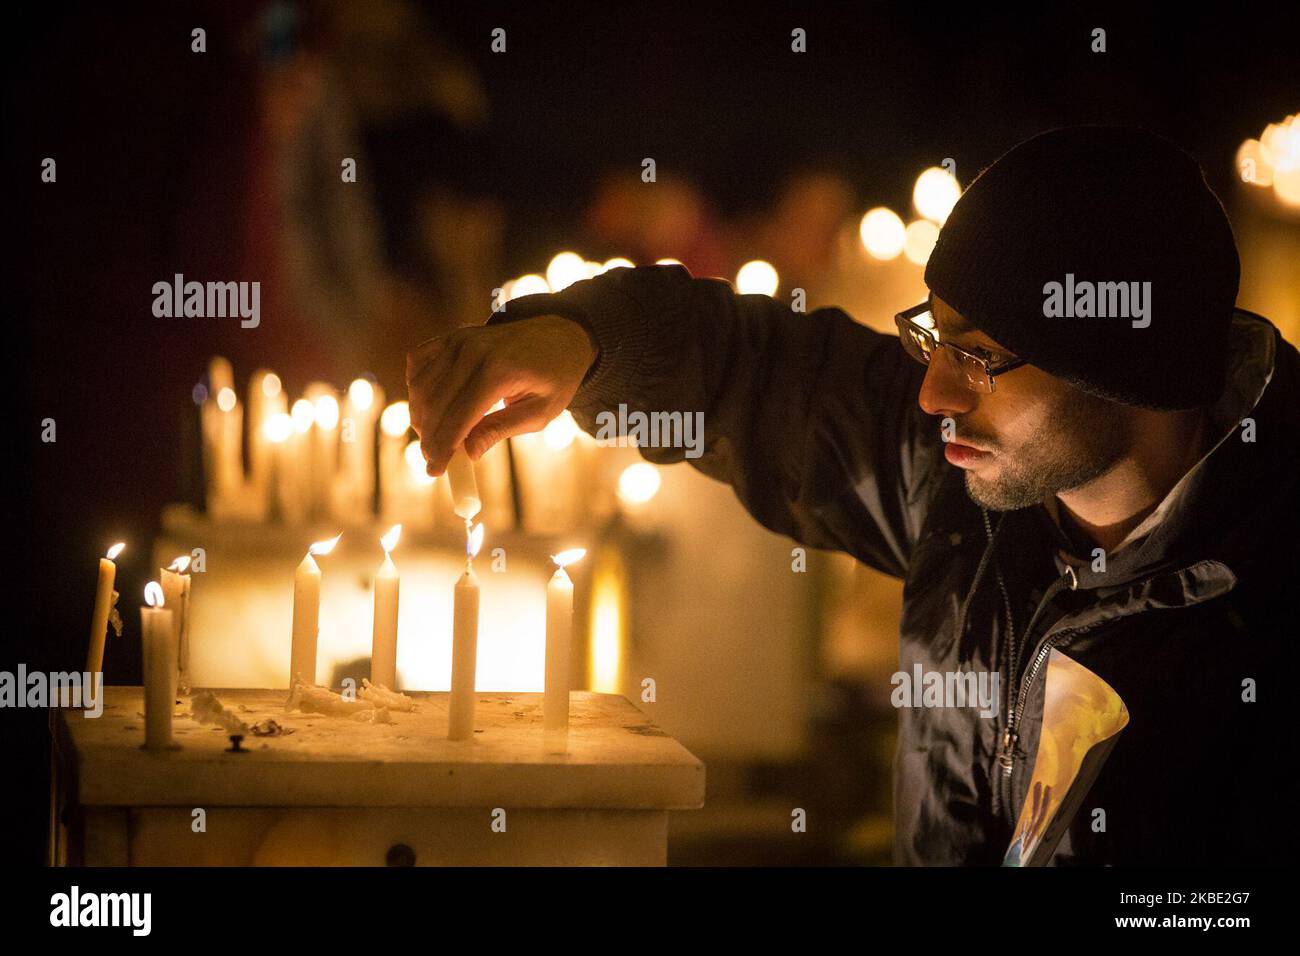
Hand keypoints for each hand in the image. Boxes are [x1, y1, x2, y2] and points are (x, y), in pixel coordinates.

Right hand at [405, 314, 597, 475]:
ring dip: (420, 416)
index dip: (442, 448)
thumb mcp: (539, 412)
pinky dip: (416, 386)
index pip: (458, 418)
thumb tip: (469, 452)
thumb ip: (502, 429)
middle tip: (433, 460)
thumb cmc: (553, 379)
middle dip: (429, 438)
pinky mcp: (452, 336)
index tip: (434, 471)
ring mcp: (460, 340)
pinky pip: (418, 362)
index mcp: (498, 373)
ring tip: (432, 438)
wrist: (559, 336)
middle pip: (435, 405)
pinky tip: (428, 405)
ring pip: (421, 385)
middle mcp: (473, 352)